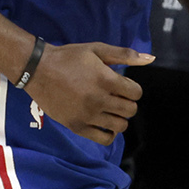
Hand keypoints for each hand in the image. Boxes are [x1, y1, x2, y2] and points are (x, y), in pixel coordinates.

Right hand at [25, 42, 151, 144]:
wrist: (38, 70)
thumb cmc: (69, 57)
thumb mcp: (97, 49)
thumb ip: (124, 55)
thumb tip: (150, 59)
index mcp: (106, 80)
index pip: (136, 93)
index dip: (133, 89)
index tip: (123, 85)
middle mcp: (98, 100)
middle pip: (130, 110)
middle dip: (128, 103)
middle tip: (117, 97)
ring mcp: (87, 115)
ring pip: (120, 126)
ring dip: (120, 118)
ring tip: (110, 109)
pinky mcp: (76, 126)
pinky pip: (104, 138)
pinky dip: (109, 133)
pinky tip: (104, 123)